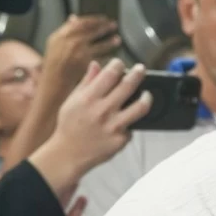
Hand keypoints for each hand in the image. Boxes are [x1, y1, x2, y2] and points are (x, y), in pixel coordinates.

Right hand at [32, 59, 151, 187]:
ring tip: (146, 94)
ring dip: (147, 97)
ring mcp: (114, 126)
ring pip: (140, 107)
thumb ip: (87, 82)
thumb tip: (97, 64)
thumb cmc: (69, 124)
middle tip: (142, 69)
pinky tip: (127, 119)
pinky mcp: (121, 139)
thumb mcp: (73, 100)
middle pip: (128, 86)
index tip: (121, 63)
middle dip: (138, 74)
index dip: (118, 65)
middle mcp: (103, 110)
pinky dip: (131, 121)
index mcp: (89, 98)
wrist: (69, 153)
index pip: (110, 74)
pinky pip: (132, 126)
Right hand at [43, 15, 120, 87]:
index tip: (103, 18)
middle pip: (92, 30)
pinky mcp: (88, 65)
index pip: (81, 22)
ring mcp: (79, 54)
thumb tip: (75, 17)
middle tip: (113, 25)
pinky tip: (114, 55)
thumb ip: (66, 30)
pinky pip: (102, 58)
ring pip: (100, 44)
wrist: (54, 83)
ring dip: (110, 41)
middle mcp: (70, 42)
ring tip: (117, 39)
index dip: (95, 19)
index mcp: (61, 35)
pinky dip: (109, 56)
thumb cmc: (54, 64)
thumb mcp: (55, 43)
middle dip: (105, 27)